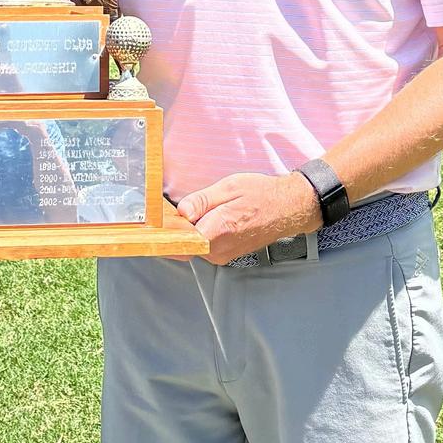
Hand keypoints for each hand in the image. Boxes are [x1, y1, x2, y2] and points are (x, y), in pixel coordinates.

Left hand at [177, 171, 320, 265]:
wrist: (288, 209)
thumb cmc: (261, 195)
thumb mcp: (229, 187)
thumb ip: (202, 200)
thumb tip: (181, 211)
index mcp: (218, 231)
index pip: (178, 239)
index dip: (163, 229)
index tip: (154, 219)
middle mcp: (219, 250)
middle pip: (181, 243)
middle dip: (173, 229)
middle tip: (168, 209)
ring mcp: (222, 256)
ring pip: (191, 245)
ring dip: (185, 231)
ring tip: (192, 210)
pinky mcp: (225, 256)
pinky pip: (202, 247)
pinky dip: (197, 234)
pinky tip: (203, 218)